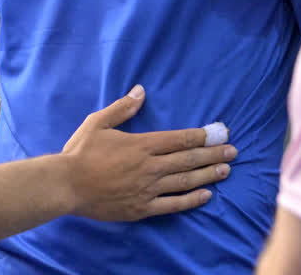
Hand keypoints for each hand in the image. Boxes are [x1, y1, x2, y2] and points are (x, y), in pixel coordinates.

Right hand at [61, 85, 235, 222]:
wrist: (67, 185)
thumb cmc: (80, 152)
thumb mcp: (98, 123)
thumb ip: (122, 108)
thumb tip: (140, 91)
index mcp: (141, 144)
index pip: (179, 139)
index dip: (201, 136)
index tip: (219, 133)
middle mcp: (150, 167)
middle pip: (188, 160)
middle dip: (213, 154)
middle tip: (233, 151)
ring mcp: (148, 189)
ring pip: (185, 181)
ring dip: (208, 175)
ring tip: (226, 170)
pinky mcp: (143, 208)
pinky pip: (173, 205)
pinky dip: (191, 200)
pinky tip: (206, 195)